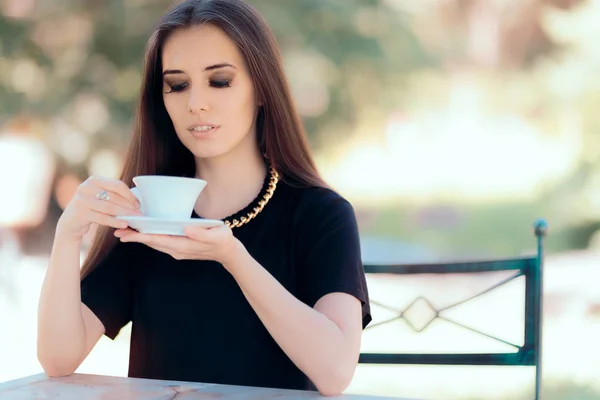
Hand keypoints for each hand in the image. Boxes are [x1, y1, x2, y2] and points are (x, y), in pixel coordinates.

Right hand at [57, 176, 142, 240]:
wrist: (70, 223)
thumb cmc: (91, 209)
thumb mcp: (100, 197)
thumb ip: (113, 195)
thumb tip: (137, 198)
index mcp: (94, 180)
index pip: (117, 185)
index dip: (129, 195)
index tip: (138, 204)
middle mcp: (86, 187)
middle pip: (114, 197)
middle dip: (129, 206)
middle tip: (140, 213)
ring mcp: (81, 200)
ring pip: (109, 207)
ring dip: (124, 214)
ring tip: (135, 219)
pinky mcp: (80, 213)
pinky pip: (102, 218)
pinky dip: (115, 221)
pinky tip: (124, 224)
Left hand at [114, 224, 243, 266]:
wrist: (228, 253)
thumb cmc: (223, 240)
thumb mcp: (217, 235)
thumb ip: (201, 233)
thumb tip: (185, 229)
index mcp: (184, 245)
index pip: (159, 240)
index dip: (143, 236)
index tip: (128, 234)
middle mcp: (177, 250)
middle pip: (152, 243)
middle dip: (135, 237)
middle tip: (117, 231)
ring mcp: (177, 250)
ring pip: (154, 243)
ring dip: (139, 238)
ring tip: (123, 232)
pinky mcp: (178, 247)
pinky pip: (160, 243)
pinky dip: (149, 238)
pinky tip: (141, 232)